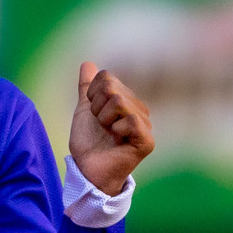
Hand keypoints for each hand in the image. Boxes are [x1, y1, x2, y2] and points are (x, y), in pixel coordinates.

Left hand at [69, 61, 154, 195]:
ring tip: (107, 132)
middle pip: (112, 87)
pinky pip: (130, 119)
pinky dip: (116, 129)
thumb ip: (87, 87)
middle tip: (100, 125)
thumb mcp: (85, 110)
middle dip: (96, 107)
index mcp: (127, 100)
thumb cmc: (88, 142)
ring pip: (120, 101)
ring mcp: (145, 125)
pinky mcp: (147, 141)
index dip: (92, 95)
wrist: (87, 169)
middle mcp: (139, 109)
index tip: (93, 114)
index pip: (106, 77)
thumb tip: (87, 63)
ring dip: (104, 118)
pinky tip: (116, 139)